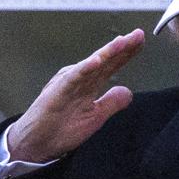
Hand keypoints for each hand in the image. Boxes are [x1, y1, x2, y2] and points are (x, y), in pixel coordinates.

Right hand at [5, 30, 144, 163]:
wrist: (37, 144)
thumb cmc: (60, 130)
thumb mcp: (95, 117)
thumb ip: (111, 103)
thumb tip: (128, 92)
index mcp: (89, 85)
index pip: (111, 66)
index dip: (126, 54)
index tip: (141, 42)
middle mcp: (80, 79)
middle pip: (104, 60)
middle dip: (122, 47)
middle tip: (138, 34)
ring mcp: (68, 83)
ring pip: (90, 65)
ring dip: (106, 53)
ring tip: (122, 42)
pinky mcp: (57, 92)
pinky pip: (73, 78)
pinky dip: (84, 68)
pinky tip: (96, 61)